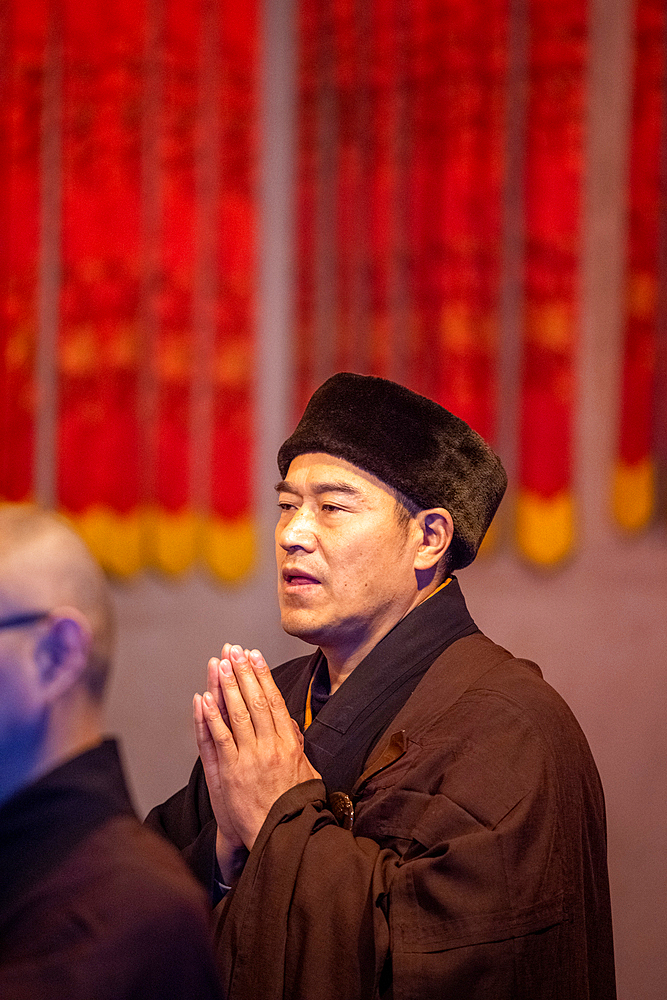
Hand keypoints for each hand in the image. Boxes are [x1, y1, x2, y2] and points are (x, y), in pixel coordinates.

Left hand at [194, 645, 319, 852]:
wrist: (282, 835)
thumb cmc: (294, 806)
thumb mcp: (306, 772)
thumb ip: (297, 746)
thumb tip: (291, 725)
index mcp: (289, 744)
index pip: (275, 701)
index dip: (263, 676)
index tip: (255, 656)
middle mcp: (270, 746)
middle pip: (256, 701)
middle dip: (243, 673)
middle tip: (234, 650)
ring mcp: (249, 758)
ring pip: (237, 714)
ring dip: (227, 686)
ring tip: (221, 663)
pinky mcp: (230, 772)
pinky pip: (219, 738)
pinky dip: (211, 716)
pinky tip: (204, 698)